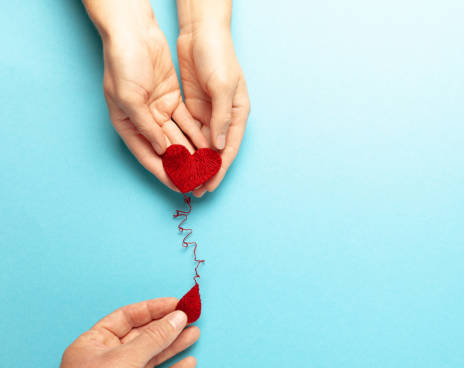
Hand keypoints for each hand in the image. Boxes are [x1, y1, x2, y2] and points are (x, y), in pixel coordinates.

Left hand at [43, 298, 198, 367]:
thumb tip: (177, 318)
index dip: (153, 309)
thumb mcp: (122, 359)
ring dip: (174, 346)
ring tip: (194, 334)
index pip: (127, 317)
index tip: (177, 304)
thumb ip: (153, 338)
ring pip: (151, 358)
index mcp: (95, 341)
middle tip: (191, 317)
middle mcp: (106, 358)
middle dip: (167, 327)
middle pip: (142, 336)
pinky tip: (188, 363)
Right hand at [85, 0, 206, 191]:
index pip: (149, 156)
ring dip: (192, 153)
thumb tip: (164, 150)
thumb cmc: (123, 63)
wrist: (133, 32)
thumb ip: (147, 127)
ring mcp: (158, 110)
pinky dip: (196, 134)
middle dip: (182, 167)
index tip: (180, 188)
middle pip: (166, 151)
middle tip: (198, 181)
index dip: (165, 174)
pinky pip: (186, 122)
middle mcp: (142, 121)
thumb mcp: (130, 98)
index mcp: (126, 124)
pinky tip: (208, 146)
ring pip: (178, 138)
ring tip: (207, 168)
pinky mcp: (171, 99)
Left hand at [177, 12, 250, 195]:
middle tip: (195, 190)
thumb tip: (218, 146)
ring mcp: (208, 112)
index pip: (228, 148)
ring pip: (200, 144)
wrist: (201, 32)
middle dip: (205, 171)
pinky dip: (183, 145)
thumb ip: (220, 117)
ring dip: (193, 162)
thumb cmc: (218, 56)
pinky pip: (188, 132)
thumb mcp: (222, 87)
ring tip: (184, 179)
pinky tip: (175, 159)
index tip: (209, 186)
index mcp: (237, 113)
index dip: (219, 169)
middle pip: (214, 151)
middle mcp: (224, 117)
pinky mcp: (193, 106)